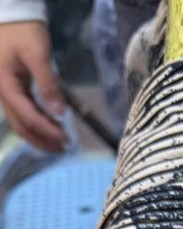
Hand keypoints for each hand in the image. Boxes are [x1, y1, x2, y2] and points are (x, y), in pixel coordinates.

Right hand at [0, 21, 65, 151]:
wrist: (12, 16)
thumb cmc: (24, 32)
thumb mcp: (37, 54)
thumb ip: (48, 84)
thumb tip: (59, 112)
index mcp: (5, 86)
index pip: (27, 116)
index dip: (46, 130)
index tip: (65, 138)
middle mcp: (3, 94)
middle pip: (21, 126)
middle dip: (42, 140)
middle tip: (64, 148)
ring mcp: (7, 94)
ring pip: (21, 123)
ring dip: (40, 136)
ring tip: (60, 143)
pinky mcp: (14, 92)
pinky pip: (23, 115)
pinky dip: (37, 125)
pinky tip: (51, 129)